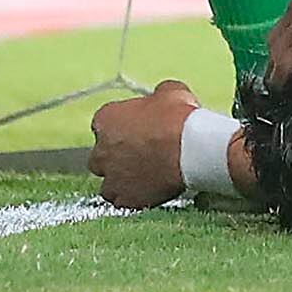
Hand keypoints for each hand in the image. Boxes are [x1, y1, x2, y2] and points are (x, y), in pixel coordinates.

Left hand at [90, 82, 201, 208]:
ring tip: (144, 174)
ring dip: (121, 178)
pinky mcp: (124, 199)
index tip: (137, 126)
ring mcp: (110, 178)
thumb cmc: (178, 118)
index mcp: (106, 120)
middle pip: (101, 154)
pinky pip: (122, 200)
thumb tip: (160, 98)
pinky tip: (149, 188)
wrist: (191, 149)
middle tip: (141, 150)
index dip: (122, 124)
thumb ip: (157, 95)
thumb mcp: (170, 92)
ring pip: (108, 181)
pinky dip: (132, 195)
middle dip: (116, 154)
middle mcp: (100, 151)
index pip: (104, 122)